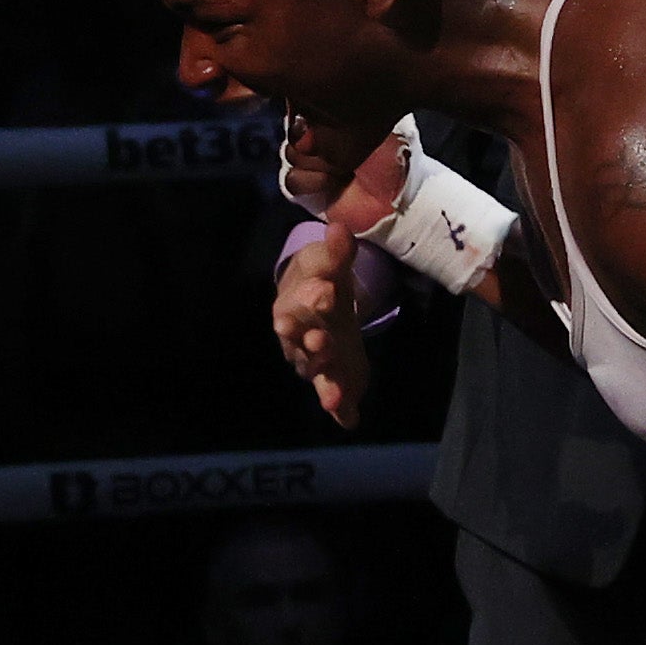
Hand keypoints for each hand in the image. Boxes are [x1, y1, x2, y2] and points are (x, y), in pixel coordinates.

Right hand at [271, 226, 374, 425]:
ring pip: (310, 362)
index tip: (326, 289)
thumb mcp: (330, 265)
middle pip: (299, 329)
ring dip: (319, 368)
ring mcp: (308, 354)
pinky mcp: (324, 375)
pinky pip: (327, 390)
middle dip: (309, 330)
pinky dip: (337, 404)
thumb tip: (340, 226)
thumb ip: (337, 251)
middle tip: (320, 335)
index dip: (314, 291)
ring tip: (330, 382)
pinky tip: (348, 418)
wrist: (313, 307)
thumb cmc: (322, 283)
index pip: (304, 290)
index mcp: (299, 294)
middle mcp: (297, 327)